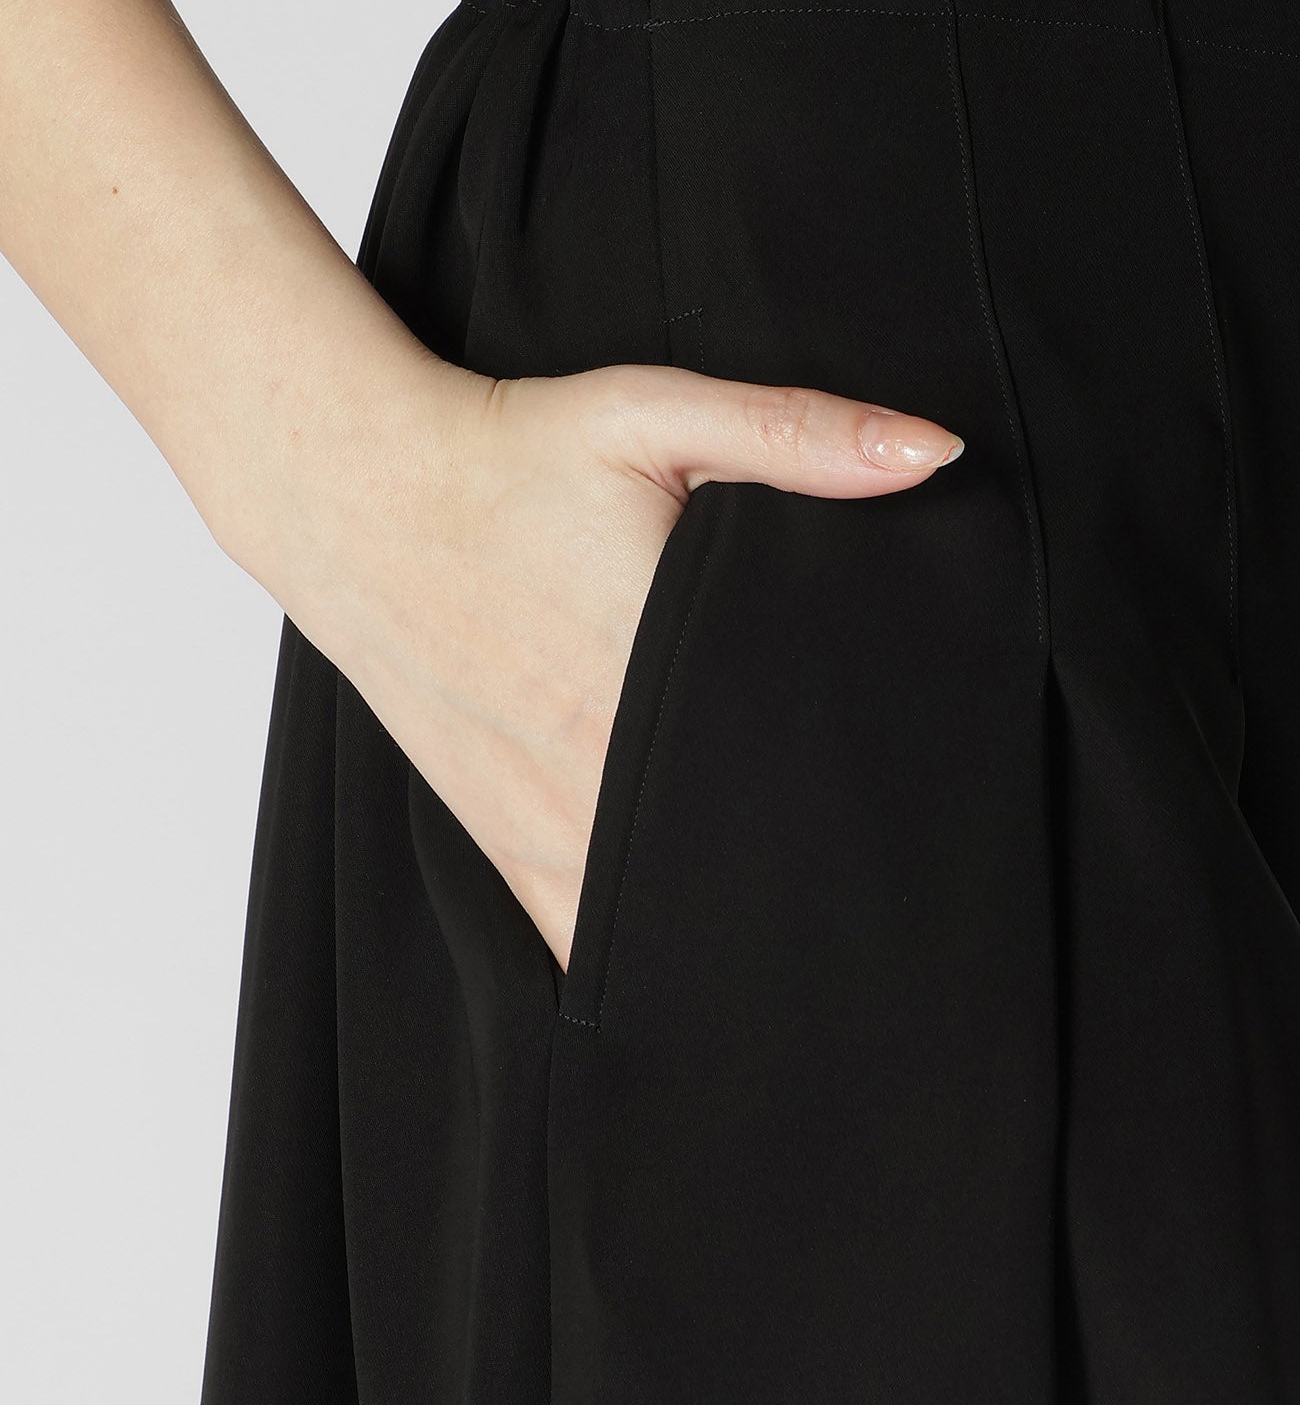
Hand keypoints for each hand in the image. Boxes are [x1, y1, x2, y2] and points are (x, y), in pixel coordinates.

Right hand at [268, 359, 963, 974]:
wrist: (358, 493)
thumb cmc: (508, 455)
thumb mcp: (653, 416)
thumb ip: (797, 435)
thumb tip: (933, 452)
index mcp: (655, 670)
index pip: (791, 789)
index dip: (864, 828)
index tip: (920, 851)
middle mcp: (599, 766)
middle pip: (733, 877)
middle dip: (809, 903)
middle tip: (884, 928)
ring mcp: (543, 818)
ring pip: (653, 938)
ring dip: (724, 955)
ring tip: (800, 980)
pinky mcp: (501, 837)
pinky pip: (575, 944)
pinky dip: (630, 969)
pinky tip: (685, 989)